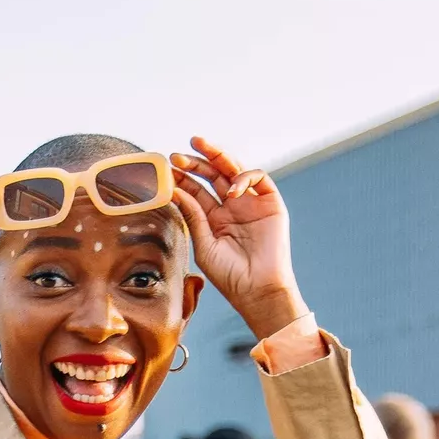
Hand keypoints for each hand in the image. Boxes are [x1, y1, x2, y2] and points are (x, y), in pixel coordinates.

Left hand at [170, 138, 304, 341]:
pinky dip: (244, 176)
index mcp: (215, 218)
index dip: (183, 178)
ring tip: (199, 147)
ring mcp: (252, 203)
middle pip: (214, 174)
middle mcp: (233, 207)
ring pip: (234, 169)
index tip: (167, 170)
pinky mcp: (271, 203)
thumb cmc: (230, 276)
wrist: (258, 290)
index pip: (198, 190)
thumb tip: (175, 190)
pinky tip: (232, 190)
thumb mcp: (204, 245)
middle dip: (196, 161)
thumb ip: (193, 216)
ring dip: (217, 155)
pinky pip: (259, 177)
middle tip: (177, 155)